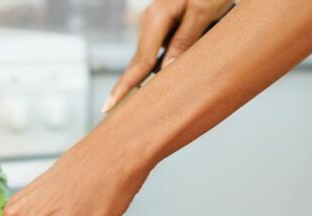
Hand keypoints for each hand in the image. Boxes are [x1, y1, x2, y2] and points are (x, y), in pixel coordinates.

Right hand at [103, 0, 233, 112]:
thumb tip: (165, 71)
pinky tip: (151, 81)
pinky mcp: (167, 24)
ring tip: (127, 101)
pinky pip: (157, 51)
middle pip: (137, 61)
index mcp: (157, 17)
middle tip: (109, 109)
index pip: (140, 61)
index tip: (109, 106)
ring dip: (140, 79)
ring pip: (148, 58)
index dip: (125, 86)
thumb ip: (184, 41)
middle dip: (125, 86)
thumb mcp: (203, 11)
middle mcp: (152, 20)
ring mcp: (158, 22)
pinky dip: (152, 68)